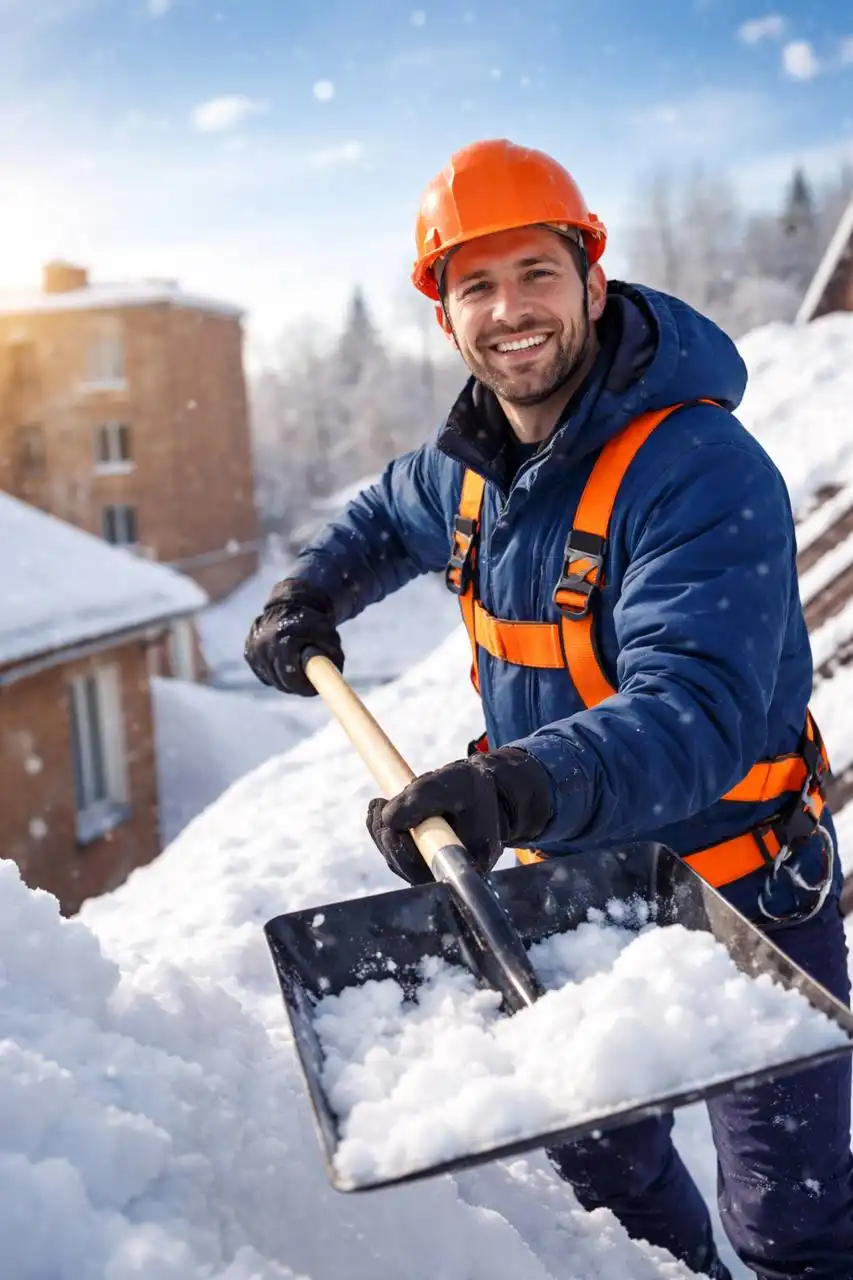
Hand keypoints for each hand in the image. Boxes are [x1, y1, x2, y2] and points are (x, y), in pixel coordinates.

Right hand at [243, 579, 343, 696]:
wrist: (292, 604)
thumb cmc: (315, 623)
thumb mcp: (330, 637)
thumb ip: (333, 658)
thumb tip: (333, 682)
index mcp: (283, 639)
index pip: (290, 676)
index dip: (303, 687)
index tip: (314, 689)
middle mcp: (264, 644)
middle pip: (280, 681)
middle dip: (295, 685)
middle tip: (308, 684)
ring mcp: (253, 648)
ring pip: (271, 679)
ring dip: (284, 679)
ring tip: (298, 669)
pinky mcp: (248, 652)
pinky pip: (263, 673)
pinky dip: (274, 673)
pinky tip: (284, 662)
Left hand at [366, 747, 552, 885]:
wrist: (490, 793)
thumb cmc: (476, 789)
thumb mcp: (454, 783)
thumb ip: (423, 796)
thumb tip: (387, 818)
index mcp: (467, 861)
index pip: (427, 871)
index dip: (401, 854)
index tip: (388, 829)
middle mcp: (452, 873)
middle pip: (407, 868)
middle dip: (386, 839)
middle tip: (377, 807)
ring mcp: (438, 868)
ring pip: (400, 860)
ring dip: (383, 833)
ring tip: (377, 805)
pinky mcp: (427, 860)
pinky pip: (401, 853)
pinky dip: (387, 832)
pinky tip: (381, 810)